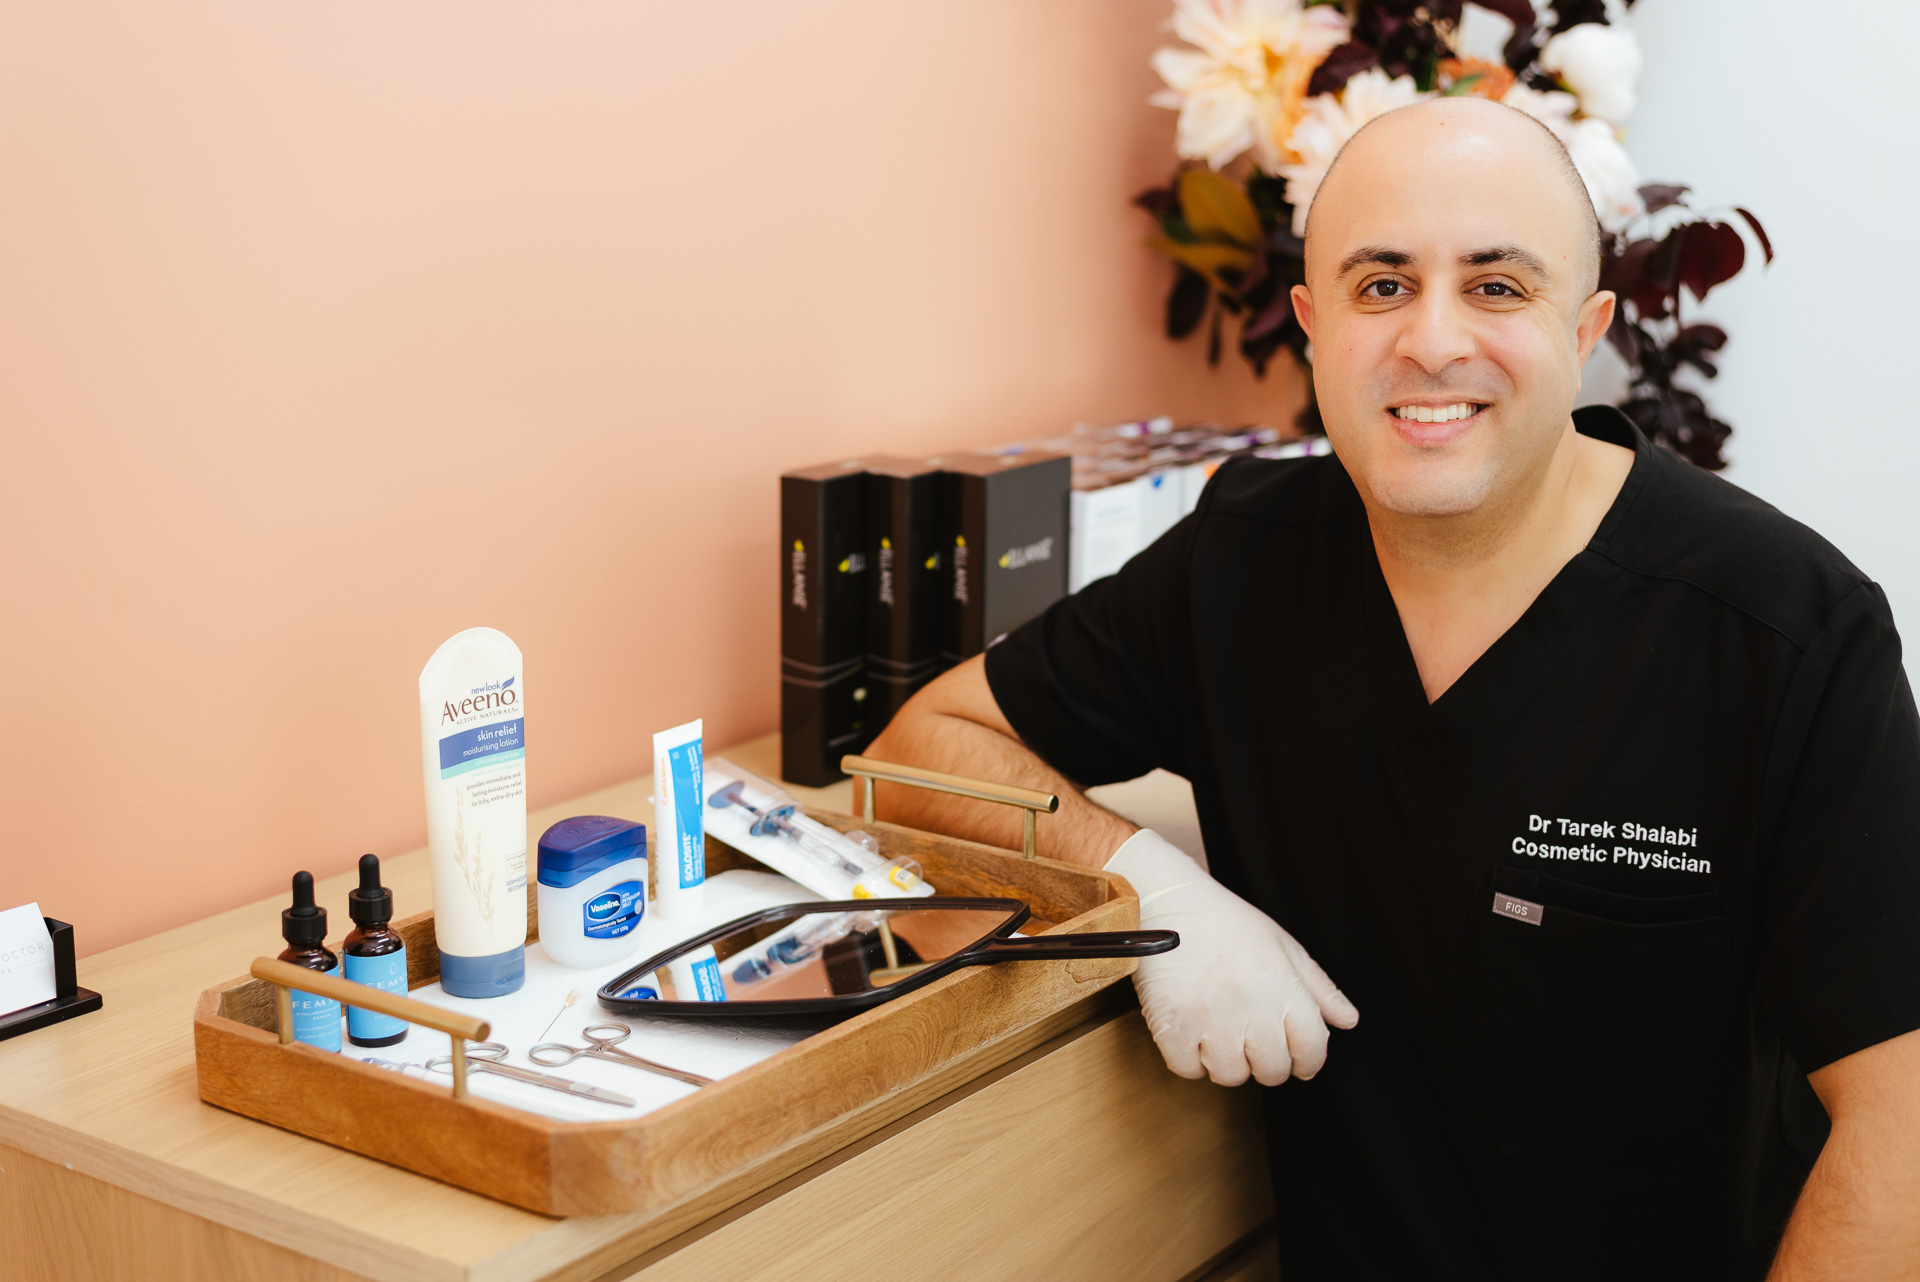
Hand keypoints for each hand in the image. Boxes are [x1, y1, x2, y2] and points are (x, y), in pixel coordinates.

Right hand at [1105, 829, 1357, 1086]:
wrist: (1166, 900)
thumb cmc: (1225, 922)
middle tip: (1252, 1043)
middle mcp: (1251, 1004)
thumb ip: (1319, 988)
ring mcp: (1210, 1017)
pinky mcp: (1172, 1024)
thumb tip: (1347, 1021)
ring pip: (1230, 1075)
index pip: (1312, 1048)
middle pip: (1271, 1070)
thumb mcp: (1282, 945)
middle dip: (1266, 1063)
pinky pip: (1187, 1069)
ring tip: (1218, 1034)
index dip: (1307, 1061)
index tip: (1297, 1060)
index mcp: (1283, 985)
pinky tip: (1190, 1034)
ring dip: (1226, 1063)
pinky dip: (1189, 1060)